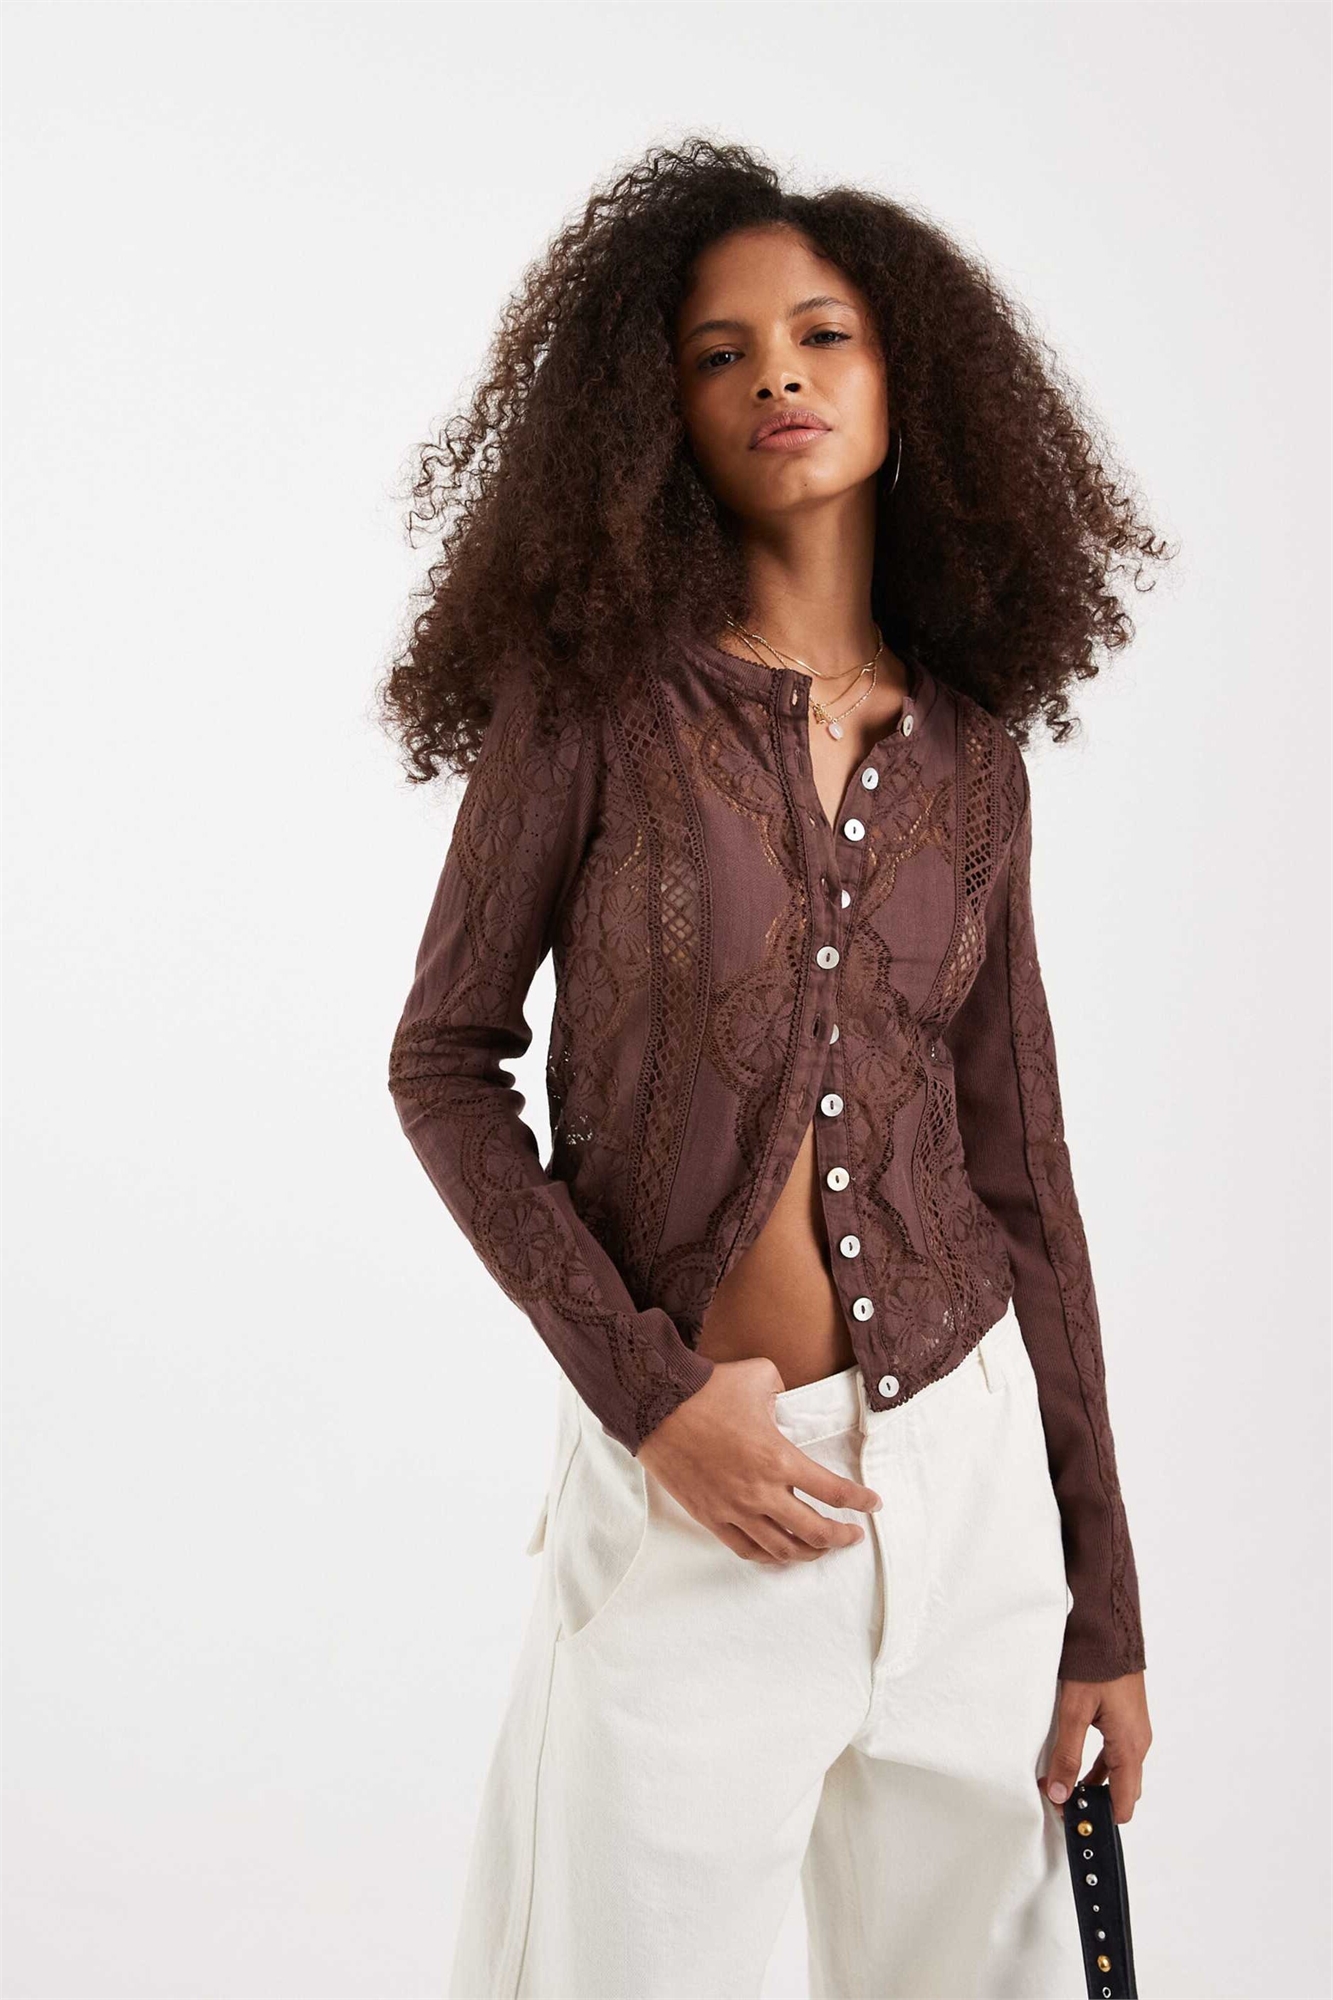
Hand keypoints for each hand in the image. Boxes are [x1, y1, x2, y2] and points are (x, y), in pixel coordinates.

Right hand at [637, 1356, 882, 1564]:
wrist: (657, 1406)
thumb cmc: (709, 1389)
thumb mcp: (760, 1376)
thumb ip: (784, 1390)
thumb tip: (788, 1400)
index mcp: (779, 1458)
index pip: (833, 1491)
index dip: (860, 1501)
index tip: (873, 1504)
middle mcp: (761, 1492)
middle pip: (814, 1531)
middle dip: (841, 1537)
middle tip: (853, 1535)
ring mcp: (734, 1509)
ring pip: (782, 1548)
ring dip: (808, 1553)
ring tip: (821, 1549)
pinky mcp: (711, 1517)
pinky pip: (746, 1550)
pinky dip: (769, 1556)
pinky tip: (780, 1553)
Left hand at [1039, 1671, 1151, 1823]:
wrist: (1110, 1629)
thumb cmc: (1097, 1665)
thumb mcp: (1074, 1711)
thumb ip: (1067, 1755)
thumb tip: (1060, 1793)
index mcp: (1131, 1746)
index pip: (1124, 1803)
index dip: (1101, 1818)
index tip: (1073, 1821)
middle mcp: (1139, 1742)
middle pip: (1123, 1790)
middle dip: (1095, 1803)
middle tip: (1062, 1803)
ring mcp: (1135, 1731)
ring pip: (1119, 1772)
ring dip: (1094, 1784)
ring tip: (1063, 1786)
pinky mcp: (1128, 1720)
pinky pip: (1116, 1754)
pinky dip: (1098, 1767)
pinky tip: (1075, 1763)